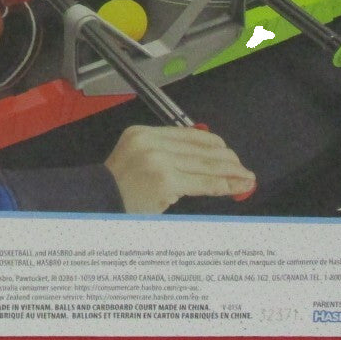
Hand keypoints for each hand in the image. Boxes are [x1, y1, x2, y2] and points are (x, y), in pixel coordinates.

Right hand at [103, 125, 254, 212]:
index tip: (228, 153)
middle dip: (227, 160)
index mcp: (142, 133)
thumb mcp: (136, 162)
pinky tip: (234, 187)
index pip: (189, 135)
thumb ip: (164, 156)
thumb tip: (203, 162)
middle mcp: (150, 142)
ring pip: (206, 165)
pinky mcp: (165, 181)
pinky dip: (222, 185)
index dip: (214, 145)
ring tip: (246, 178)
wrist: (94, 206)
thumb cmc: (114, 192)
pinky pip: (202, 183)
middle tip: (243, 169)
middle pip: (200, 148)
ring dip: (231, 173)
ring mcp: (157, 161)